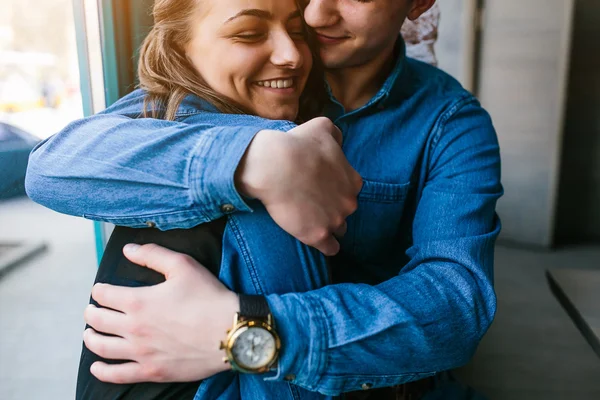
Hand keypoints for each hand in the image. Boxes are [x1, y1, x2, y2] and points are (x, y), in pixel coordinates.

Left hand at [83, 243, 238, 383]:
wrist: (231, 331)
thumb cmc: (209, 297)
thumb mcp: (183, 266)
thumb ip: (152, 255)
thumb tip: (128, 249)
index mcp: (138, 301)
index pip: (104, 295)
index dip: (100, 290)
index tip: (102, 289)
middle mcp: (134, 328)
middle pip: (98, 320)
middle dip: (91, 312)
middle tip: (92, 310)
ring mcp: (141, 352)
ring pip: (102, 347)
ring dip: (91, 339)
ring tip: (89, 334)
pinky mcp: (152, 371)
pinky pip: (117, 374)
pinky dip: (102, 371)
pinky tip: (96, 367)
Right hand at [235, 117, 362, 255]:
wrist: (274, 167)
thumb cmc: (297, 145)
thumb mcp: (322, 128)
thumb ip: (336, 135)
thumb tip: (339, 143)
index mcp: (353, 181)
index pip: (349, 190)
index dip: (335, 189)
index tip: (320, 187)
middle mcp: (349, 202)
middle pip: (345, 210)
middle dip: (332, 207)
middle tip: (311, 201)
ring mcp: (335, 221)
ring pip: (338, 229)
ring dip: (328, 225)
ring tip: (310, 220)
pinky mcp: (318, 236)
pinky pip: (331, 249)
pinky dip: (326, 246)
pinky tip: (316, 239)